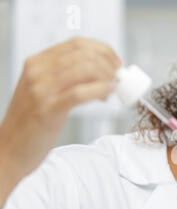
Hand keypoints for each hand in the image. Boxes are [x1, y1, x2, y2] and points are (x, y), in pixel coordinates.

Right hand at [0, 37, 120, 206]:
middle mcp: (37, 71)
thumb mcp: (45, 92)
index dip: (103, 50)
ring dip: (107, 78)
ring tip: (111, 91)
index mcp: (37, 63)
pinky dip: (100, 90)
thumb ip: (67, 80)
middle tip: (118, 80)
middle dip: (109, 65)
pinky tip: (107, 95)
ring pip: (85, 69)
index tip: (117, 63)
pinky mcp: (48, 109)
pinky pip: (81, 92)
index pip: (77, 44)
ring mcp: (41, 89)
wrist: (11, 149)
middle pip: (85, 55)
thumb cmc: (33, 124)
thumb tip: (103, 75)